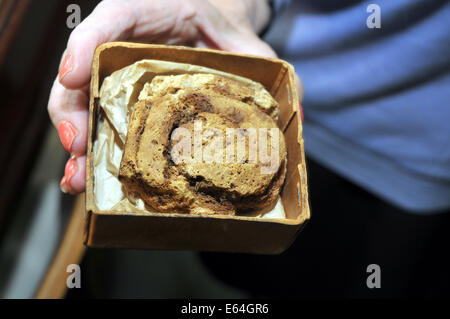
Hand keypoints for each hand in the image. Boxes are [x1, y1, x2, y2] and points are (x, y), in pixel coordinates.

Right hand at [48, 0, 301, 193]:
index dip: (85, 47)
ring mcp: (117, 75)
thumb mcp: (247, 44)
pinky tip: (92, 177)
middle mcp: (122, 45)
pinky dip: (92, 148)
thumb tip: (296, 111)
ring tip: (80, 178)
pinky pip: (99, 120)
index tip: (73, 77)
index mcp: (149, 12)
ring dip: (78, 142)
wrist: (213, 34)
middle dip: (73, 112)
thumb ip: (267, 67)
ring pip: (80, 102)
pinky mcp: (122, 100)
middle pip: (82, 72)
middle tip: (77, 147)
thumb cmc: (223, 32)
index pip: (110, 18)